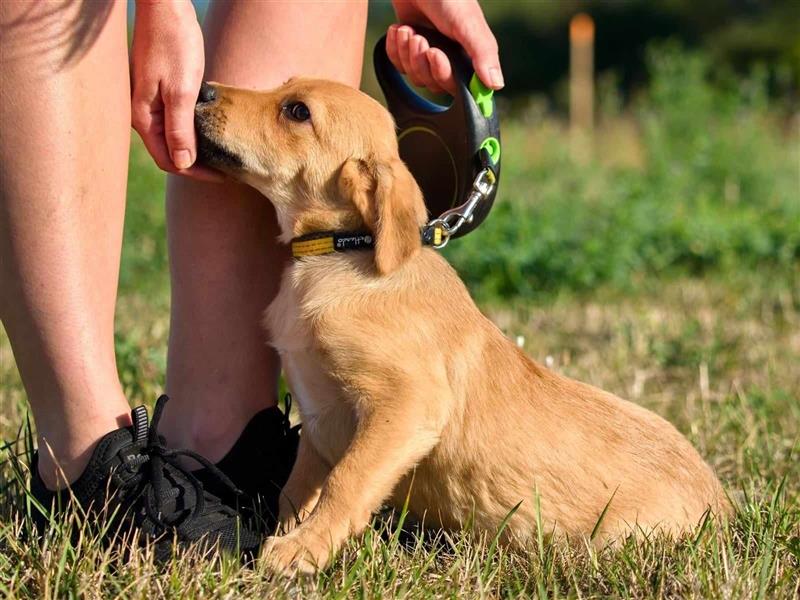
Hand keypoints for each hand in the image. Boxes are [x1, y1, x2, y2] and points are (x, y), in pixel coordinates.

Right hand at [131, 1, 221, 180]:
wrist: (164, 6)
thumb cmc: (173, 42)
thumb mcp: (180, 89)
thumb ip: (180, 128)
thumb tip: (183, 164)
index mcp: (144, 117)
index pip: (168, 160)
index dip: (196, 173)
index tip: (222, 176)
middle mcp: (144, 114)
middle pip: (171, 152)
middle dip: (197, 165)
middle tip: (227, 171)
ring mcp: (151, 102)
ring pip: (174, 137)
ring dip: (197, 148)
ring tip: (223, 156)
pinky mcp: (160, 91)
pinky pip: (177, 120)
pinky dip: (195, 130)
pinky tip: (212, 131)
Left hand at [387, 0, 502, 95]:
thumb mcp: (468, 24)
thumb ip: (483, 53)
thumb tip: (496, 86)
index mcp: (469, 56)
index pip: (457, 86)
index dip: (443, 74)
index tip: (435, 54)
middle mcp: (451, 59)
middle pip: (433, 84)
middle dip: (422, 61)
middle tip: (420, 37)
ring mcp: (428, 56)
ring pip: (415, 76)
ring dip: (407, 53)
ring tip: (409, 30)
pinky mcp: (409, 51)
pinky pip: (399, 65)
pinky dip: (395, 49)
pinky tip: (400, 29)